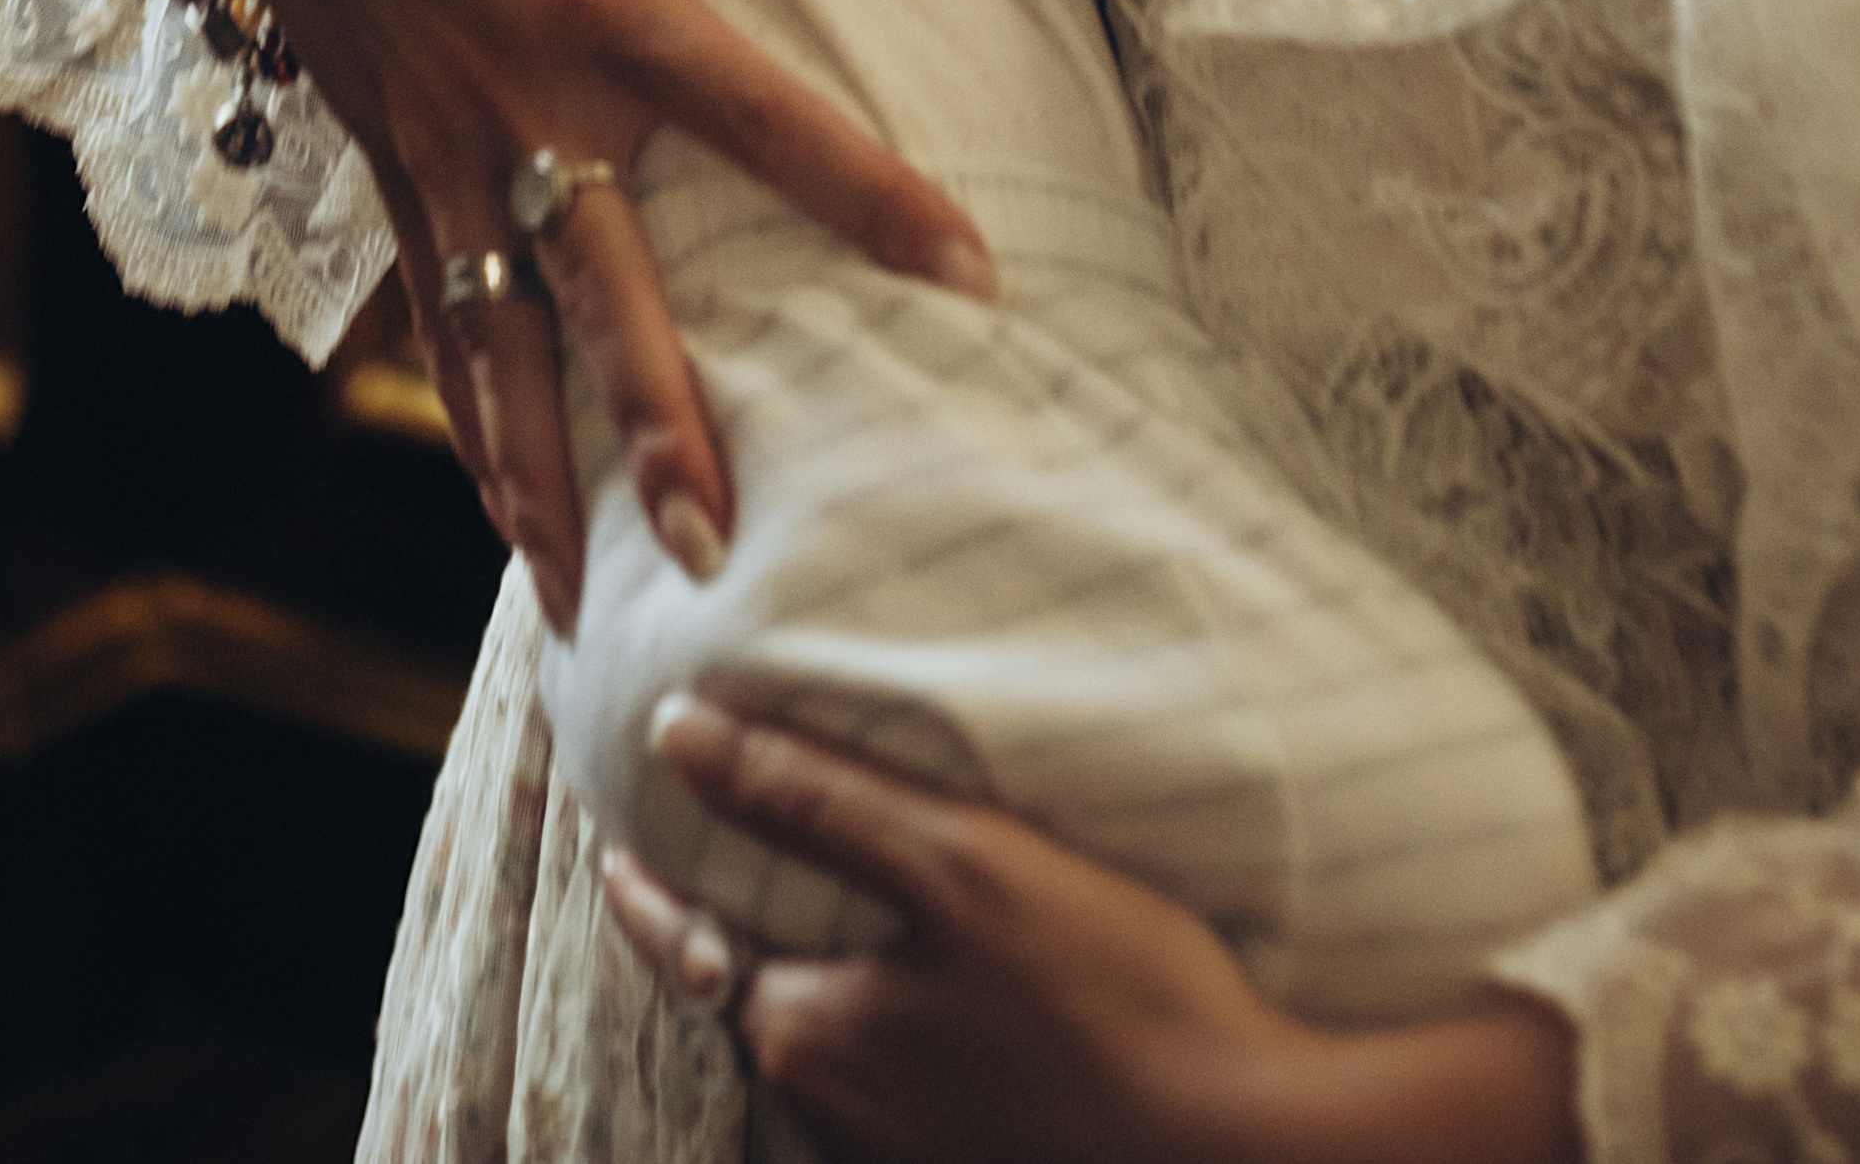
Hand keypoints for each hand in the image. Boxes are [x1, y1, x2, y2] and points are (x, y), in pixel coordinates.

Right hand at [173, 0, 997, 624]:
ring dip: (543, 475)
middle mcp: (521, 98)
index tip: (970, 273)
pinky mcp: (391, 166)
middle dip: (662, 428)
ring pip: (503, 344)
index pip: (764, 117)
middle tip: (724, 552)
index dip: (871, 195)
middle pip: (607, 293)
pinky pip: (438, 319)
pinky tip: (506, 514)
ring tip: (584, 603)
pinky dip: (470, 424)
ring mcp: (445, 148)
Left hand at [602, 700, 1585, 1163]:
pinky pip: (892, 1081)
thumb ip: (813, 799)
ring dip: (813, 972)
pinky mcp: (968, 1155)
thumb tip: (679, 737)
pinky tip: (932, 979)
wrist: (1242, 1151)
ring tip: (822, 897)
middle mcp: (832, 1115)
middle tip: (719, 849)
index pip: (685, 941)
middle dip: (730, 925)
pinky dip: (881, 1020)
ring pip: (824, 1044)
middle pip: (752, 997)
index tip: (617, 835)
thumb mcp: (958, 863)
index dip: (648, 881)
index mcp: (804, 1038)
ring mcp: (901, 1151)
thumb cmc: (1109, 1000)